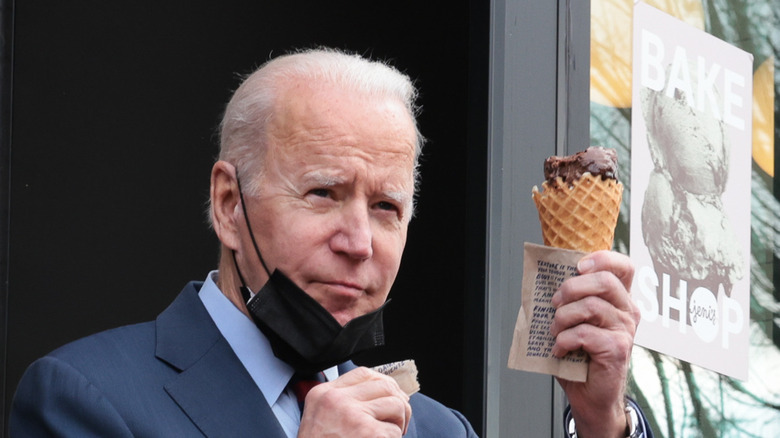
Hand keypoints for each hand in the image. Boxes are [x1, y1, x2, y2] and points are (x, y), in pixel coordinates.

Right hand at [297, 367, 411, 437]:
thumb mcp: (320, 420)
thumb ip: (344, 403)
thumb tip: (386, 390)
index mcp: (323, 395)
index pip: (363, 373)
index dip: (383, 383)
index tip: (391, 396)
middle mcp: (336, 400)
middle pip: (384, 385)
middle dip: (399, 403)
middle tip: (398, 422)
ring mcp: (352, 415)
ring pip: (396, 405)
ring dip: (399, 424)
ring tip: (387, 437)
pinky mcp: (368, 433)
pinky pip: (395, 431)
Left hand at [549, 250, 639, 437]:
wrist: (590, 395)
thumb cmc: (581, 356)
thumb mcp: (575, 321)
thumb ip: (570, 299)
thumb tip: (544, 279)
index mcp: (618, 299)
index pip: (623, 266)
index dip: (602, 259)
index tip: (578, 266)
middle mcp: (627, 311)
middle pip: (605, 281)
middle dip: (571, 287)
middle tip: (554, 303)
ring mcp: (625, 330)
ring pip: (591, 306)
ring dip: (563, 317)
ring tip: (554, 332)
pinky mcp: (617, 348)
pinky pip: (584, 333)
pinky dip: (564, 340)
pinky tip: (560, 349)